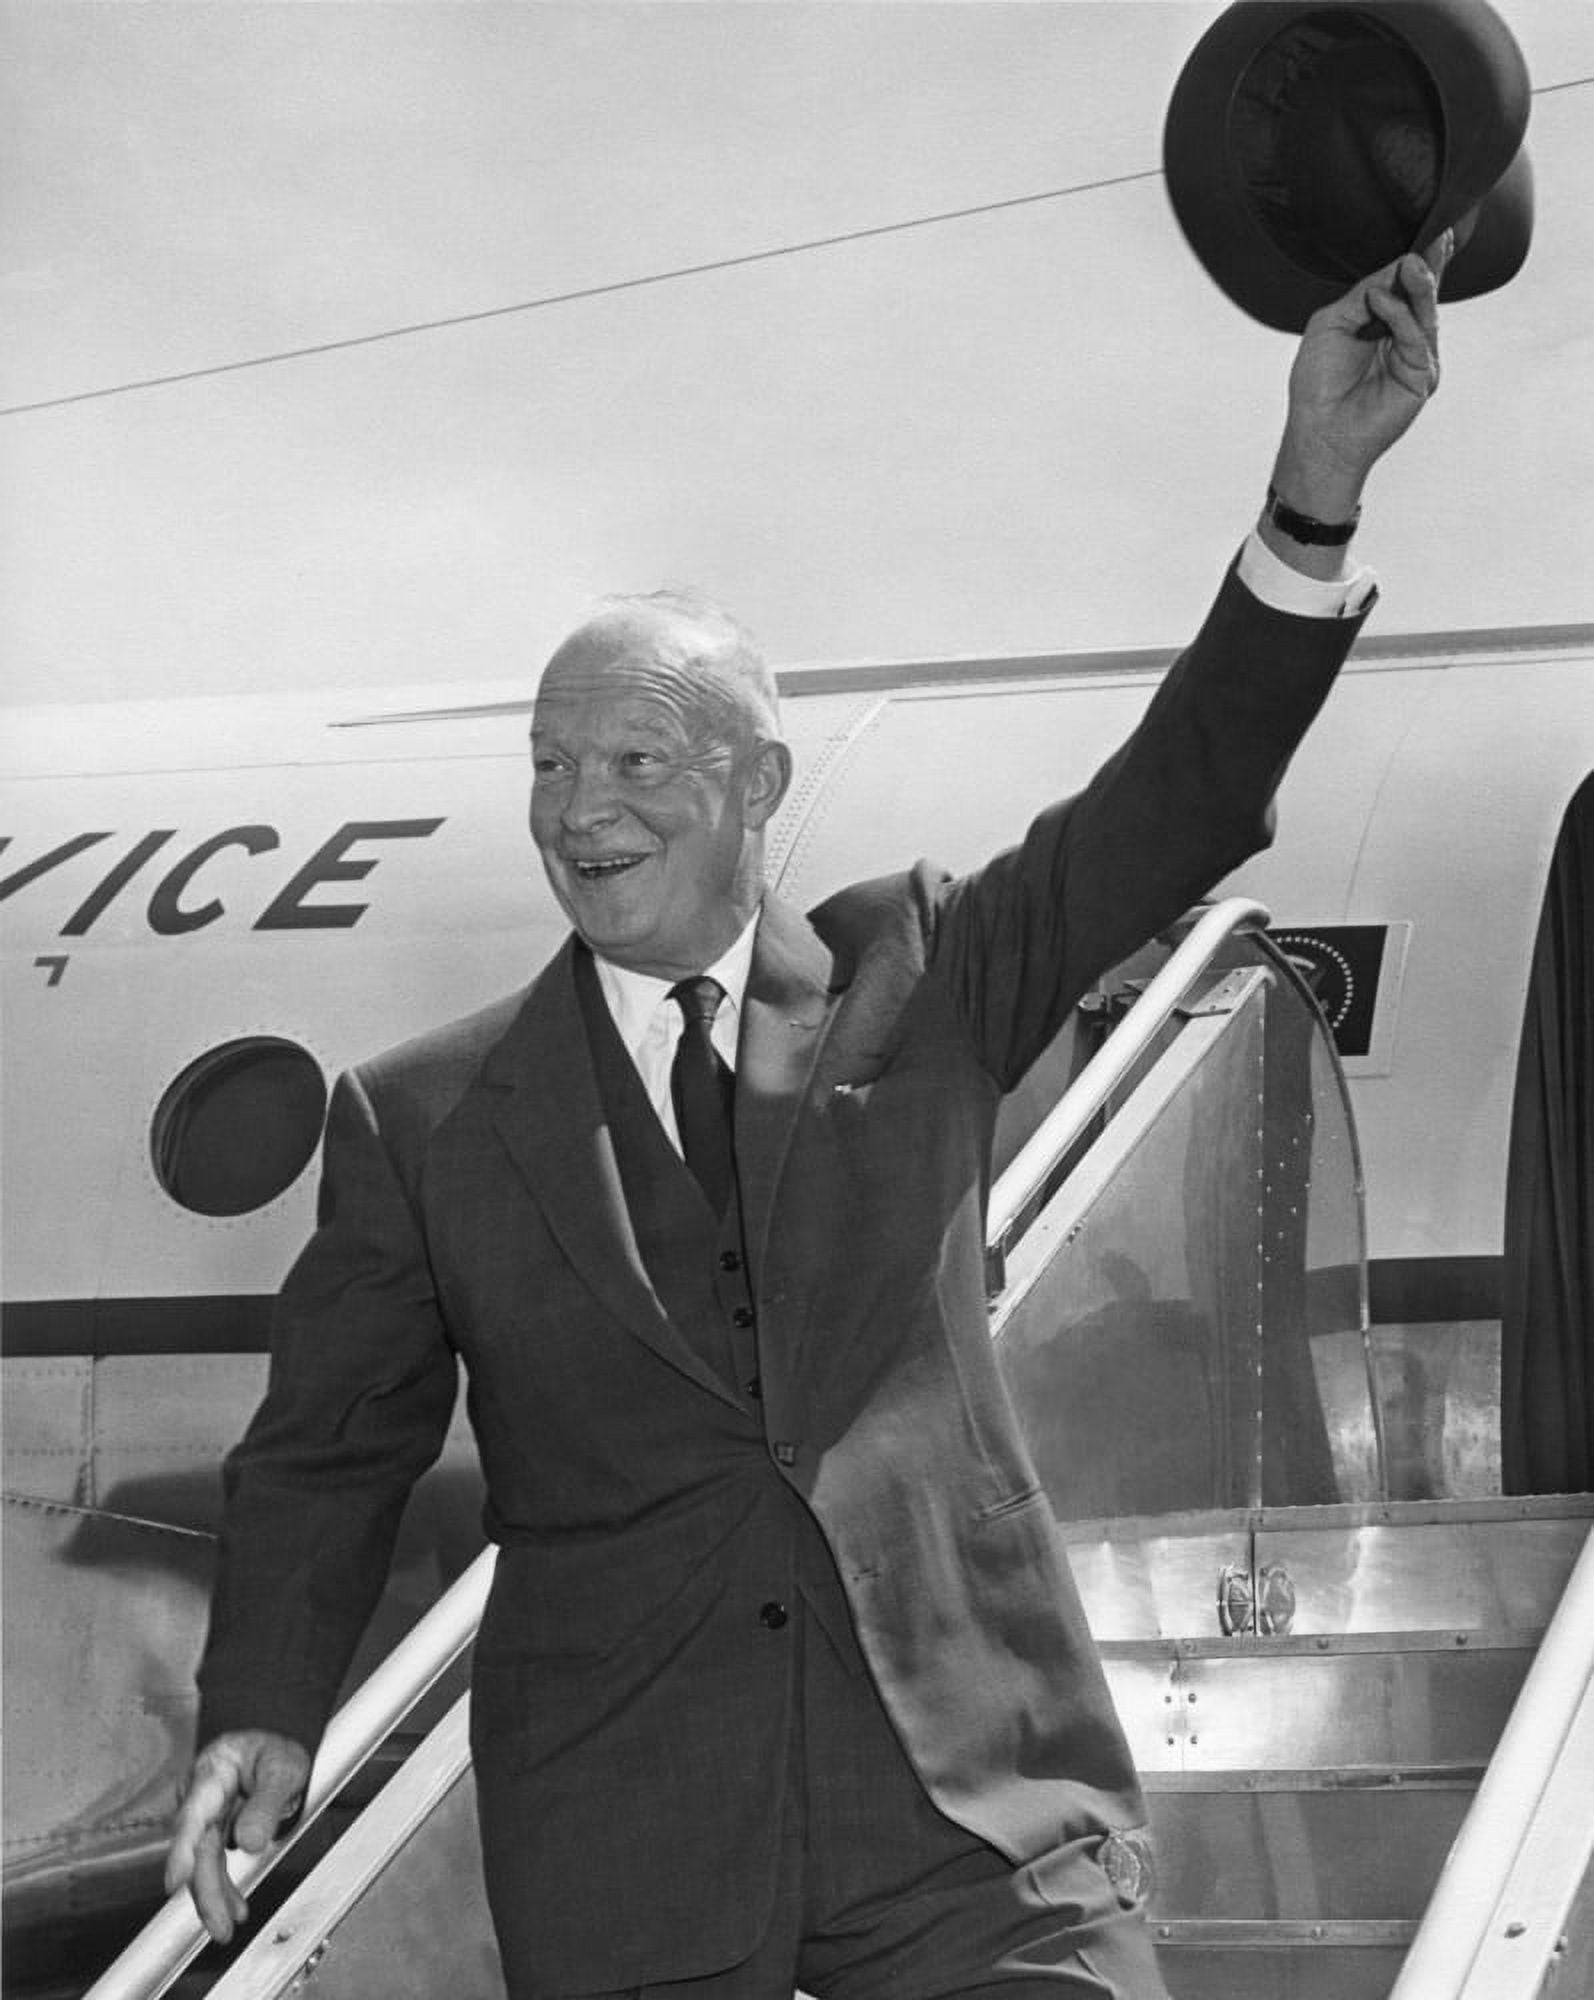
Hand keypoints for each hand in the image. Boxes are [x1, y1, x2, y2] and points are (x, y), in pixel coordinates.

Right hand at [164, 1731, 310, 1943]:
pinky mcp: (211, 1829)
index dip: (183, 1849)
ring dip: (212, 1895)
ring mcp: (204, 1814)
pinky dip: (223, 1886)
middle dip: (205, 1889)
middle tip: (219, 1924)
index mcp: (214, 1771)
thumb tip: (249, 1842)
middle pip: (197, 1846)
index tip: (176, 1878)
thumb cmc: (274, 1748)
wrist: (270, 1740)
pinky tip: (233, 1908)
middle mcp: (201, 1795)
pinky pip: (213, 1862)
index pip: (195, 1813)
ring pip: (202, 1860)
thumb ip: (266, 1803)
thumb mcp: (283, 1767)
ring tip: (224, 1926)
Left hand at [1270, 230, 1453, 523]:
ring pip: (1425, 313)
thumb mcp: (1332, 323)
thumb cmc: (1318, 382)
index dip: (1418, 261)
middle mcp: (1403, 338)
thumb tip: (1395, 268)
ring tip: (1413, 263)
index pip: (1405, 286)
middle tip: (1438, 237)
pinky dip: (1399, 317)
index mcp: (1381, 323)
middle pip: (1424, 294)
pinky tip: (1380, 302)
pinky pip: (1415, 338)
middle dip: (1431, 265)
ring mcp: (1416, 357)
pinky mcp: (1422, 376)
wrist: (1319, 430)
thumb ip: (1362, 296)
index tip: (1433, 232)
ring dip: (1420, 285)